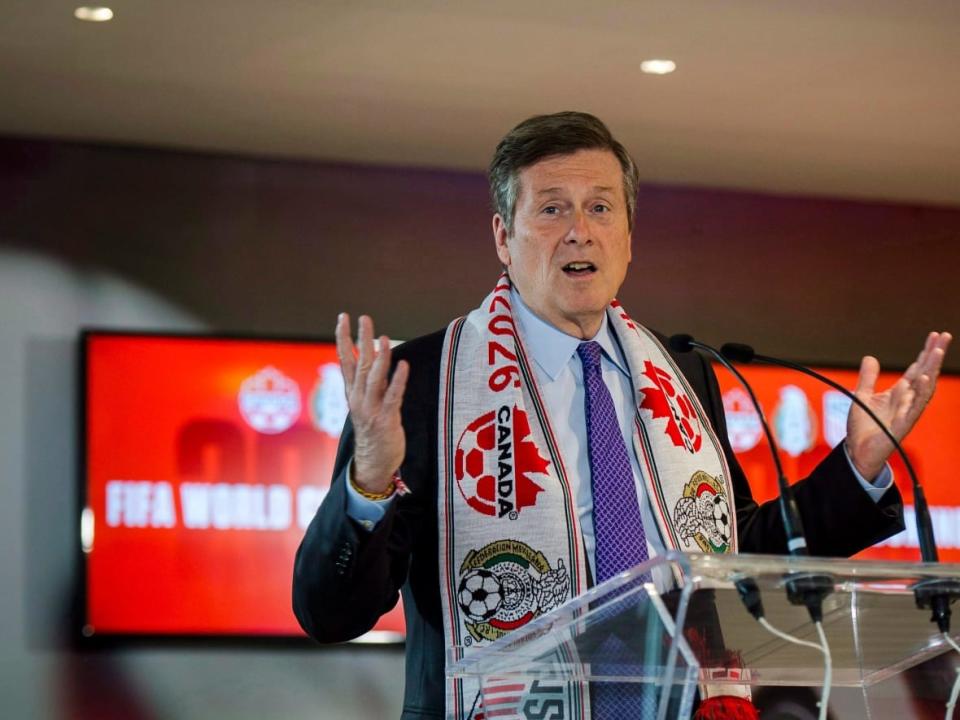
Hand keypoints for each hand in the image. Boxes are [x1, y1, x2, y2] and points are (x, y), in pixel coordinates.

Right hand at [336, 313, 408, 493]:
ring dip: (380, 357)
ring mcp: (371, 409)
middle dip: (361, 340)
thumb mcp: (365, 403)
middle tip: (364, 319)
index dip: (343, 338)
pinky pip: (393, 396)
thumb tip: (373, 357)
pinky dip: (398, 379)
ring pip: (374, 378)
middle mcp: (358, 399)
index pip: (344, 361)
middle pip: (359, 364)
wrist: (372, 463)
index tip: (342, 318)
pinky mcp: (386, 419)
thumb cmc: (373, 431)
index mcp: (352, 393)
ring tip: (383, 338)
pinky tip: (404, 364)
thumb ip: (368, 382)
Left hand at [846, 331, 951, 479]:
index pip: (917, 368)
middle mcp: (907, 401)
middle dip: (934, 355)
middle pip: (925, 374)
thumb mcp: (862, 396)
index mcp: (900, 393)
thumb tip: (870, 357)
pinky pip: (914, 408)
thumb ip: (868, 377)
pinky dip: (919, 393)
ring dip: (931, 370)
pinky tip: (924, 379)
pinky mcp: (901, 425)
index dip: (926, 352)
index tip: (935, 335)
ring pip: (925, 389)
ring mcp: (907, 412)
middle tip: (944, 336)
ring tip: (937, 351)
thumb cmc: (864, 427)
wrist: (857, 451)